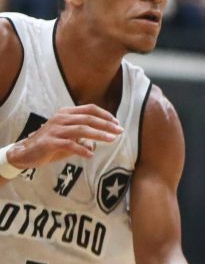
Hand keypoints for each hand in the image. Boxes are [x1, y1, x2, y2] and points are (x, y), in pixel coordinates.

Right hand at [6, 105, 122, 168]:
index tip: (117, 123)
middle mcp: (60, 118)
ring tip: (111, 140)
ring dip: (98, 135)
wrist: (26, 152)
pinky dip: (81, 149)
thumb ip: (83, 137)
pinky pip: (69, 144)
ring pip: (81, 130)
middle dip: (106, 125)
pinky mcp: (49, 142)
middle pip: (88, 118)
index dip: (105, 115)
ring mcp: (54, 130)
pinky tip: (91, 155)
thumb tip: (96, 142)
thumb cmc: (51, 144)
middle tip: (119, 131)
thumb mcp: (69, 137)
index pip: (89, 109)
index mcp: (66, 113)